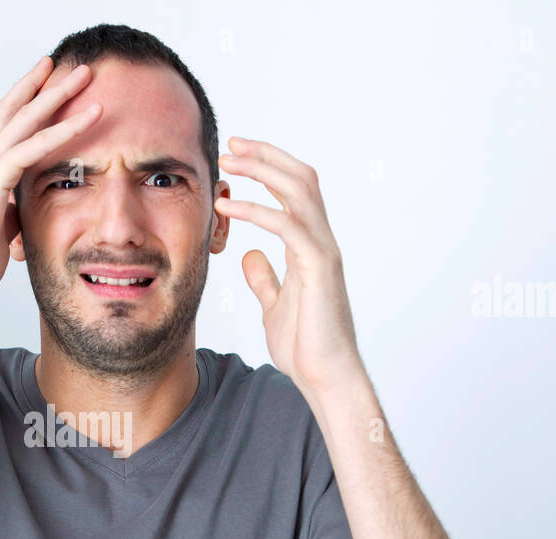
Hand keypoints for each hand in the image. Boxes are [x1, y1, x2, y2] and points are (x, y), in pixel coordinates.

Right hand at [0, 56, 102, 303]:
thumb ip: (10, 223)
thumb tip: (19, 230)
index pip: (5, 129)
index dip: (23, 105)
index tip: (41, 85)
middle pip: (13, 110)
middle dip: (38, 84)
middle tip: (61, 62)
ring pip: (27, 117)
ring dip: (58, 93)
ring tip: (84, 73)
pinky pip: (36, 146)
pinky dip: (67, 129)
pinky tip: (90, 116)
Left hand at [216, 138, 365, 396]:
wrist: (326, 376)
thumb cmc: (305, 346)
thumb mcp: (275, 305)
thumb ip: (265, 277)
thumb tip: (250, 254)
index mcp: (310, 247)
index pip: (295, 192)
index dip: (269, 168)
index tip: (237, 157)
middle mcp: (321, 242)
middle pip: (300, 179)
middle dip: (266, 156)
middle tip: (232, 145)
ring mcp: (322, 252)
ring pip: (299, 191)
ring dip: (263, 171)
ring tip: (230, 162)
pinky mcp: (318, 267)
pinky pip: (287, 226)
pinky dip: (257, 210)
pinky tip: (229, 207)